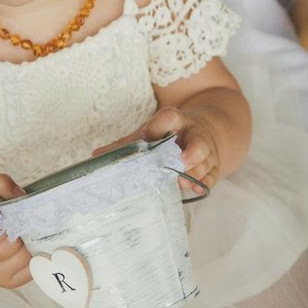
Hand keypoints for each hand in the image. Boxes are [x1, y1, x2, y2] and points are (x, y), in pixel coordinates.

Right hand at [0, 174, 33, 287]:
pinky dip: (35, 254)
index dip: (2, 224)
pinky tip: (27, 245)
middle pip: (12, 246)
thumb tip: (22, 195)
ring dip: (30, 242)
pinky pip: (33, 268)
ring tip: (22, 233)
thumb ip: (0, 184)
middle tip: (20, 221)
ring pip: (25, 258)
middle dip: (20, 230)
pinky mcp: (11, 282)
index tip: (5, 215)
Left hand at [94, 106, 219, 193]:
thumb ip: (125, 145)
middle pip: (198, 143)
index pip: (169, 118)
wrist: (200, 131)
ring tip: (180, 182)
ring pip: (204, 163)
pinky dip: (204, 183)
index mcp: (175, 121)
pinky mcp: (212, 166)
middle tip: (180, 163)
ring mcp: (206, 151)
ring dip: (193, 174)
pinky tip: (196, 189)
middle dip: (191, 155)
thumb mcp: (148, 133)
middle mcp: (194, 134)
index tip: (148, 134)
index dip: (160, 126)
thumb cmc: (167, 134)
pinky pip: (211, 176)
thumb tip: (95, 157)